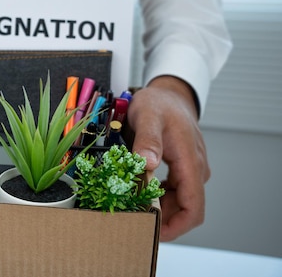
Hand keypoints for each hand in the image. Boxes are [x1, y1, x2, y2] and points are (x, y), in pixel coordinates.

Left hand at [127, 76, 209, 240]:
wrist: (169, 93)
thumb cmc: (159, 103)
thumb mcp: (147, 116)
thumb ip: (147, 139)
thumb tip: (147, 164)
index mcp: (190, 161)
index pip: (194, 207)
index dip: (176, 226)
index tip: (153, 232)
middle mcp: (195, 169)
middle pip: (184, 209)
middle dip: (162, 219)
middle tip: (132, 219)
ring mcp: (189, 169)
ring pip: (178, 201)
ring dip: (158, 208)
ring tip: (131, 206)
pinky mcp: (181, 168)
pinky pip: (172, 191)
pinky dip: (157, 196)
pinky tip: (138, 193)